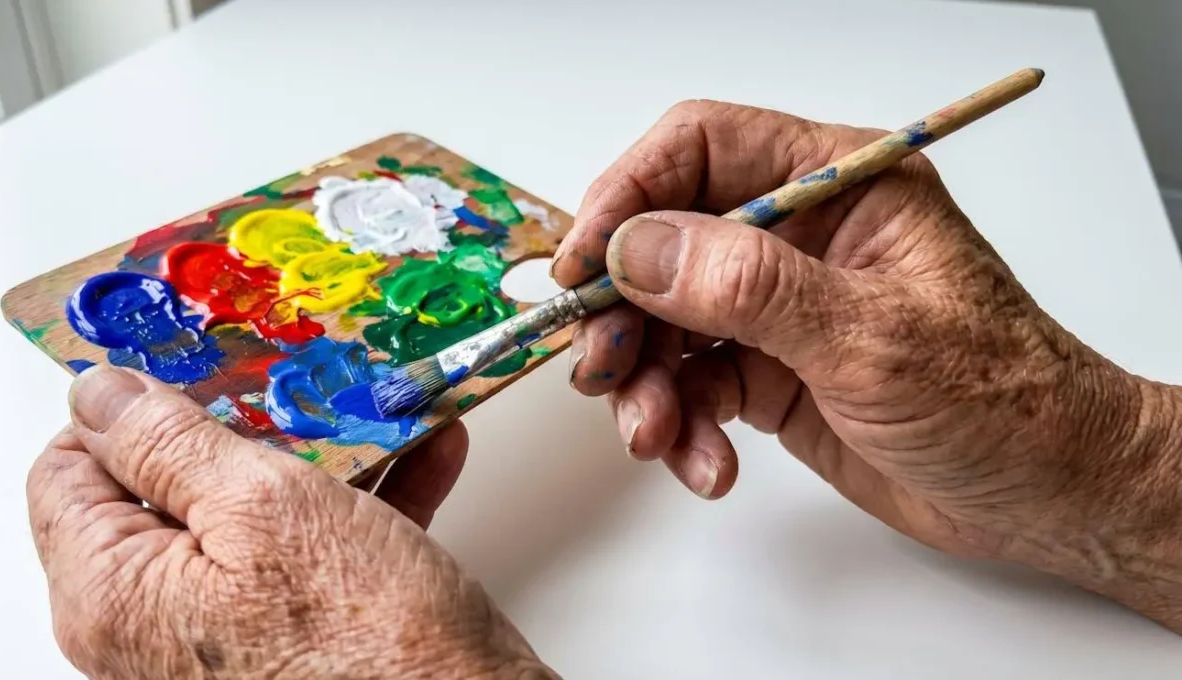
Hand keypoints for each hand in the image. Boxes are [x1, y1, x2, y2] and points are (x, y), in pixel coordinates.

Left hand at [27, 366, 553, 678]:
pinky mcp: (282, 647)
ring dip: (314, 460)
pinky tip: (417, 461)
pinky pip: (301, 560)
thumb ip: (167, 442)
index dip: (123, 408)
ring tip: (373, 415)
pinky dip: (353, 509)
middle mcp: (147, 627)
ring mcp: (215, 641)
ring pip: (244, 518)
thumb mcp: (265, 506)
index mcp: (113, 593)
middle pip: (162, 491)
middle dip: (238, 427)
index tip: (192, 369)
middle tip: (293, 386)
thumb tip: (99, 394)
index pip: (65, 470)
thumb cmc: (369, 640)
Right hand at [553, 101, 1181, 628]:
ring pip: (667, 322)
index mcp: (838, 184)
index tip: (584, 267)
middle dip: (624, 313)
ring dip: (647, 384)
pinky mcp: (769, 370)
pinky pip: (692, 385)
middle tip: (603, 372)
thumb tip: (639, 249)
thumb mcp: (872, 338)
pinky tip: (707, 467)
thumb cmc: (1001, 399)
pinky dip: (682, 426)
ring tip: (657, 438)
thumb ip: (749, 288)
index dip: (628, 197)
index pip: (701, 149)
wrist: (1046, 495)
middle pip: (665, 243)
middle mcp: (798, 235)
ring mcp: (779, 306)